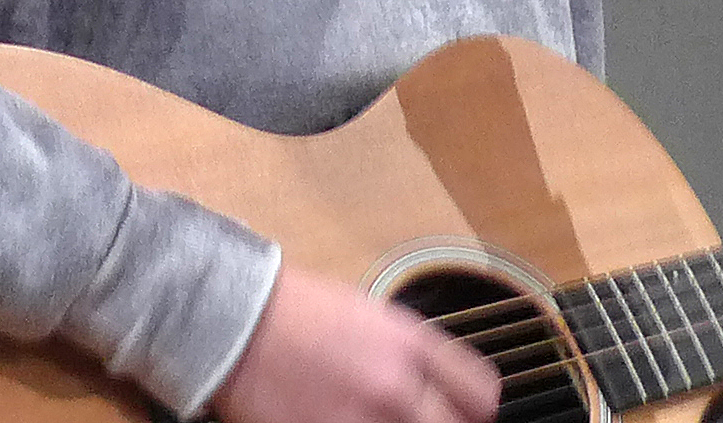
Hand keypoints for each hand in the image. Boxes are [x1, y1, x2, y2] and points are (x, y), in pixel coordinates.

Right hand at [212, 266, 501, 422]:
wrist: (240, 321)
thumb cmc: (305, 312)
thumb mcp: (377, 317)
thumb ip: (415, 354)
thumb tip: (442, 389)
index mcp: (413, 346)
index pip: (481, 393)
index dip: (482, 409)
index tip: (476, 414)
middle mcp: (395, 388)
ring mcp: (358, 420)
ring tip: (389, 419)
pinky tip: (351, 421)